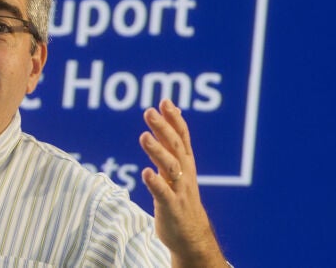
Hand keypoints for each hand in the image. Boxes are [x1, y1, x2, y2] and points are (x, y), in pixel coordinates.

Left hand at [139, 99, 224, 267]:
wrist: (191, 234)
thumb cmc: (180, 196)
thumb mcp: (179, 166)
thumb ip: (173, 141)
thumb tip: (172, 111)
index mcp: (185, 162)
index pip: (181, 136)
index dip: (174, 119)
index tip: (165, 101)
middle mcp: (184, 173)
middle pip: (174, 146)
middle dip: (163, 128)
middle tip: (149, 111)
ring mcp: (179, 189)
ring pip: (170, 167)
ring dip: (157, 151)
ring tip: (144, 136)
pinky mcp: (171, 207)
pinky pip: (163, 193)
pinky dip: (155, 182)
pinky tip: (146, 173)